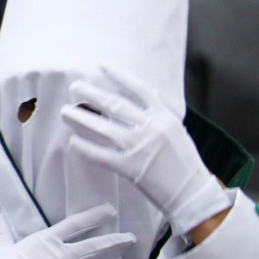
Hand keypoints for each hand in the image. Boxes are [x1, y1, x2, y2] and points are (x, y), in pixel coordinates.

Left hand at [63, 66, 230, 237]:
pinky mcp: (130, 168)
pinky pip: (100, 155)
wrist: (193, 194)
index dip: (119, 75)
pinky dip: (84, 148)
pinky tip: (72, 142)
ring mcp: (140, 148)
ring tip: (65, 112)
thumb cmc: (185, 162)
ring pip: (102, 127)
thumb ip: (163, 111)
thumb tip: (151, 92)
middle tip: (73, 87)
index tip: (101, 65)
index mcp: (165, 117)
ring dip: (80, 118)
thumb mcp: (178, 131)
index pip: (139, 89)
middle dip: (91, 93)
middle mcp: (152, 128)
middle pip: (115, 104)